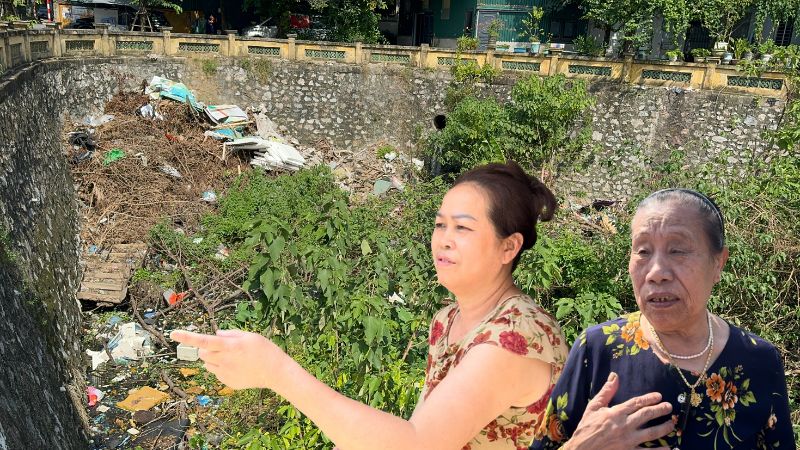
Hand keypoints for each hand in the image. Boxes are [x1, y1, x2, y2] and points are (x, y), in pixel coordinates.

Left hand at [170, 329, 287, 388]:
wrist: (276, 372)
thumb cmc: (265, 350)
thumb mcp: (250, 336)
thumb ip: (231, 334)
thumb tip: (217, 334)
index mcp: (229, 346)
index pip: (204, 340)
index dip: (187, 337)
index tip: (173, 334)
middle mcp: (224, 360)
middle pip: (203, 353)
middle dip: (207, 349)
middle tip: (222, 347)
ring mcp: (225, 373)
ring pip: (208, 364)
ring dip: (214, 359)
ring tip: (233, 358)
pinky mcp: (227, 382)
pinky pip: (217, 373)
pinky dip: (222, 368)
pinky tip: (238, 367)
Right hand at [564, 372, 673, 449]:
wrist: (582, 448)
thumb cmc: (586, 427)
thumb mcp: (594, 406)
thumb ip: (606, 391)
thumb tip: (614, 376)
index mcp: (616, 413)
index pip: (637, 403)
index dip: (649, 398)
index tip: (659, 396)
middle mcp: (625, 425)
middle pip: (647, 415)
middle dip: (660, 410)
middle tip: (669, 407)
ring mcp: (628, 440)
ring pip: (651, 433)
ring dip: (664, 427)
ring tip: (672, 423)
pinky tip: (669, 447)